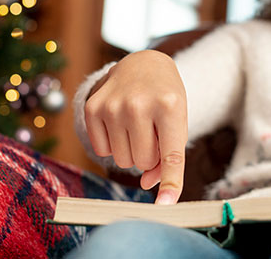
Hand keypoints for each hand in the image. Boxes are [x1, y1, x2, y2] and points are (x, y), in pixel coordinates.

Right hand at [85, 50, 187, 204]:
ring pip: (122, 160)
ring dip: (131, 150)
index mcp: (170, 105)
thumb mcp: (178, 121)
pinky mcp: (92, 107)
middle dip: (149, 155)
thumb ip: (169, 155)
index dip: (171, 181)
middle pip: (142, 162)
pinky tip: (121, 122)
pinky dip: (113, 144)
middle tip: (153, 131)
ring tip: (138, 125)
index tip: (167, 204)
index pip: (171, 154)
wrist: (144, 64)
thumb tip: (146, 185)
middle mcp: (139, 104)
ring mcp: (113, 104)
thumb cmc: (166, 98)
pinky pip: (102, 150)